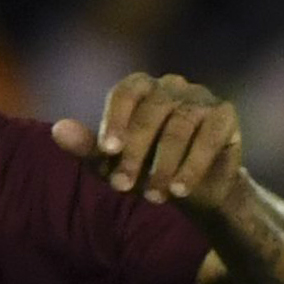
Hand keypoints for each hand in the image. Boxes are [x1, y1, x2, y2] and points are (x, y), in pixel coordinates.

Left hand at [54, 73, 250, 218]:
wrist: (194, 191)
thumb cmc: (146, 170)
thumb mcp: (113, 164)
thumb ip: (88, 147)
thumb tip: (57, 130)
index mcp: (141, 88)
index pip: (125, 93)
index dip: (115, 120)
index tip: (107, 152)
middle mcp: (172, 85)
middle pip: (152, 111)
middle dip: (136, 152)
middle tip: (122, 187)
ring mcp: (200, 97)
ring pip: (180, 126)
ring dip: (164, 166)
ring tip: (153, 198)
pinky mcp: (225, 115)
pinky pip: (209, 137)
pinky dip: (192, 166)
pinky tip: (180, 191)